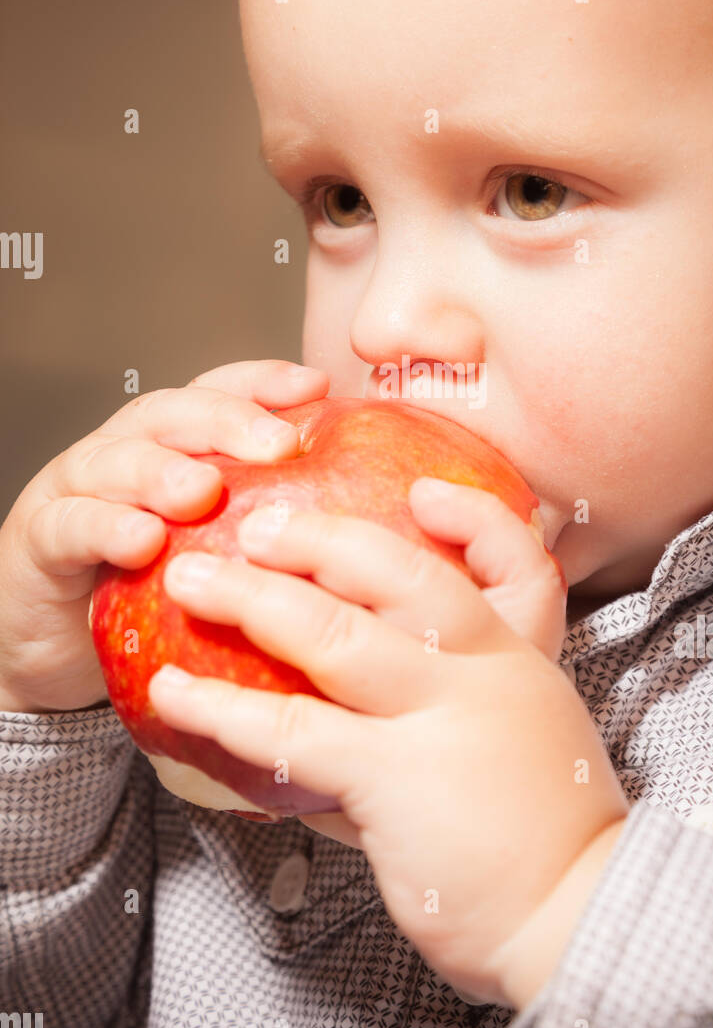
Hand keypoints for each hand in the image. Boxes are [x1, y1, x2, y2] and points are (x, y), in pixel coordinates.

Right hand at [0, 359, 327, 712]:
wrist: (51, 645)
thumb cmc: (144, 594)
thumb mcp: (213, 551)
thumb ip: (265, 524)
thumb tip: (360, 525)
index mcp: (174, 445)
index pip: (219, 391)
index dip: (264, 382)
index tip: (317, 384)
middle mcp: (125, 451)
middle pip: (174, 413)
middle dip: (227, 422)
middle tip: (277, 445)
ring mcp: (77, 489)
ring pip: (118, 460)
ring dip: (163, 472)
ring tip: (203, 492)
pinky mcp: (38, 539)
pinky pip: (70, 525)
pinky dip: (105, 527)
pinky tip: (141, 541)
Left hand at [148, 479, 627, 1004]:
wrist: (575, 916)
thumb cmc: (539, 839)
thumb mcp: (516, 745)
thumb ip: (439, 715)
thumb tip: (338, 716)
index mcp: (523, 659)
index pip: (517, 562)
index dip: (471, 518)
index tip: (423, 494)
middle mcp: (486, 673)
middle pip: (404, 576)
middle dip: (321, 540)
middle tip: (259, 525)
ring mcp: (441, 719)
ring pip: (335, 636)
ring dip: (251, 601)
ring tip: (192, 581)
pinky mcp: (395, 777)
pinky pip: (293, 731)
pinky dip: (224, 711)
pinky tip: (178, 696)